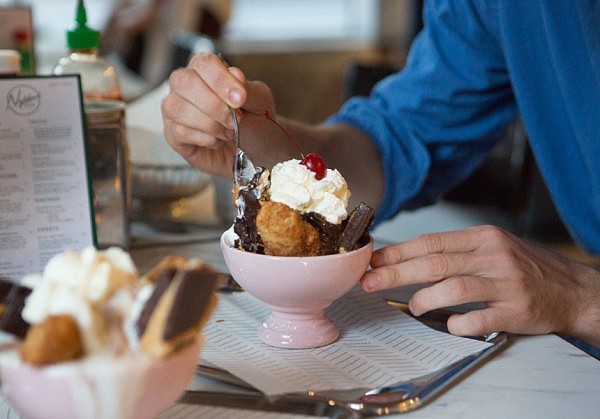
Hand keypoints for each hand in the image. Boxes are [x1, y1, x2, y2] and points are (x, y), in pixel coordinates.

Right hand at [161, 53, 276, 177]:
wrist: (257, 152)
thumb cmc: (255, 122)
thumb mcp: (260, 102)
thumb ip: (248, 88)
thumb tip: (234, 75)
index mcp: (207, 70)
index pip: (204, 63)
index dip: (221, 80)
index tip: (240, 99)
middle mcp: (186, 86)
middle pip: (183, 82)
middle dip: (213, 104)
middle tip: (235, 120)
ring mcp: (176, 110)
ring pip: (177, 108)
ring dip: (209, 124)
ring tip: (228, 132)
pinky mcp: (173, 134)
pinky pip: (180, 132)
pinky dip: (205, 139)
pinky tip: (217, 141)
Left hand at [360, 225, 599, 345]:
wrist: (572, 289)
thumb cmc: (523, 268)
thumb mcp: (492, 248)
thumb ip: (455, 252)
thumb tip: (407, 259)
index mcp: (483, 238)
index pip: (431, 241)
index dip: (398, 252)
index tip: (373, 261)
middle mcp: (493, 256)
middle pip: (435, 263)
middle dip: (396, 273)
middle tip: (370, 282)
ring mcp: (506, 283)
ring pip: (454, 287)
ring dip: (425, 299)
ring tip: (414, 306)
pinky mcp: (517, 310)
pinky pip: (479, 319)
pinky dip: (458, 324)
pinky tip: (450, 326)